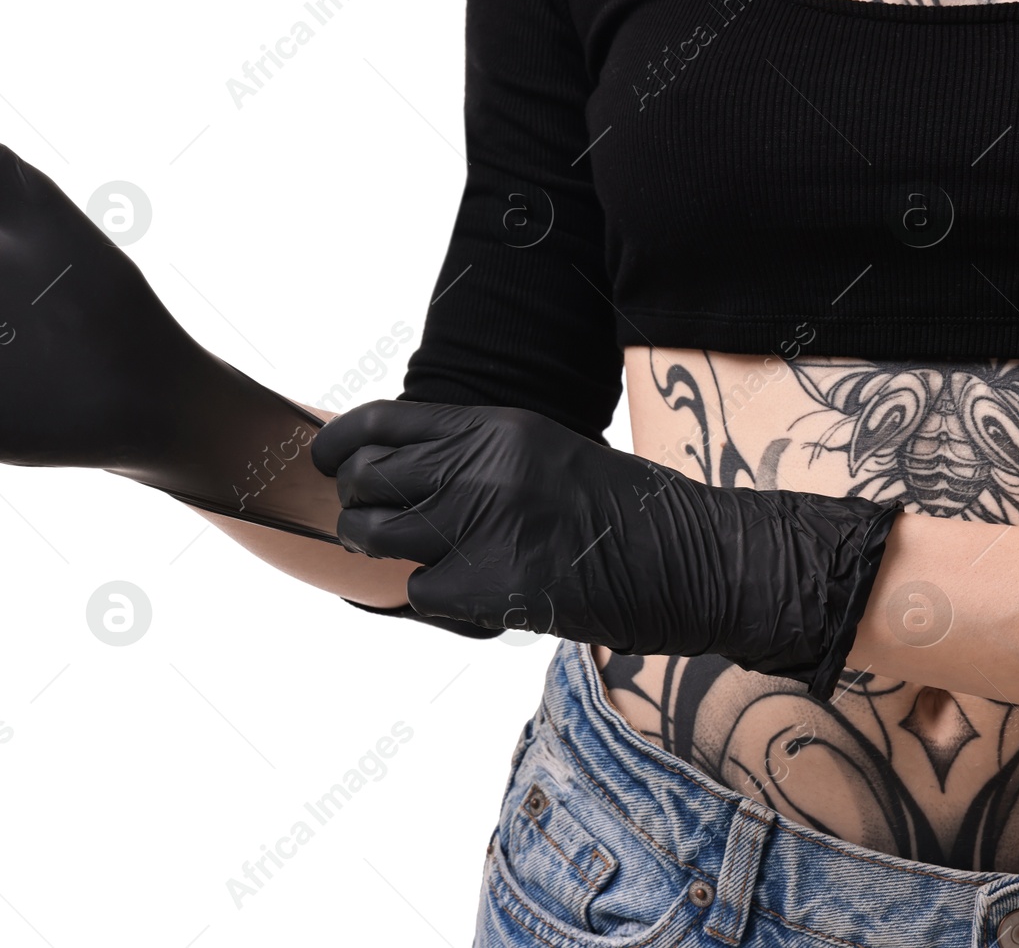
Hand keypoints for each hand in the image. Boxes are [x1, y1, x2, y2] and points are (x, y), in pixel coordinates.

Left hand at [310, 400, 902, 698]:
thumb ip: (476, 456)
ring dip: (372, 548)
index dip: (339, 443)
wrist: (694, 559)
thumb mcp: (546, 453)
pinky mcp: (490, 588)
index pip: (382, 422)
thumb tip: (405, 472)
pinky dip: (426, 597)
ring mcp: (483, 528)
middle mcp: (481, 469)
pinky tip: (460, 593)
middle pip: (367, 478)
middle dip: (354, 502)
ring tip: (397, 555)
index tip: (324, 460)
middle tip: (365, 519)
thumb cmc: (626, 510)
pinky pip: (416, 591)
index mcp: (496, 427)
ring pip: (373, 534)